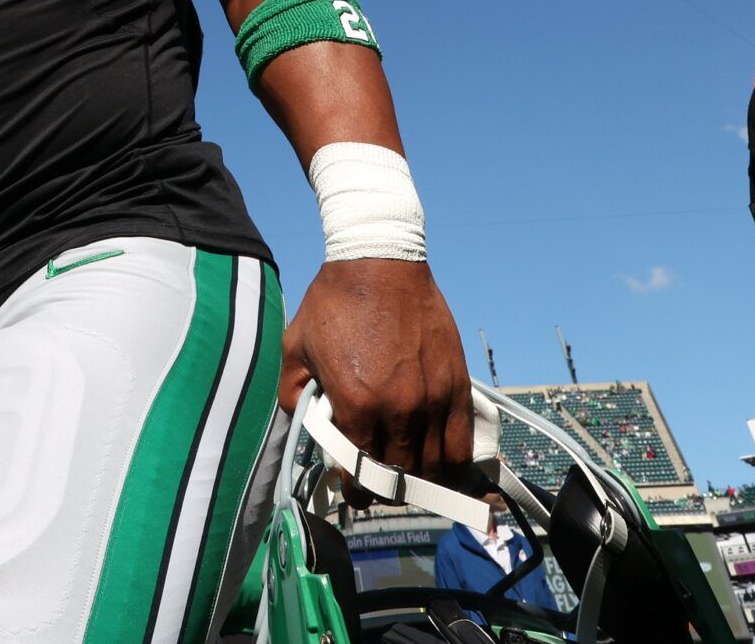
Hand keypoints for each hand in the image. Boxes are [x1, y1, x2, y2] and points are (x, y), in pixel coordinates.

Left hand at [280, 259, 470, 492]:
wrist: (378, 263)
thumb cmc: (332, 303)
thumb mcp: (295, 349)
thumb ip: (293, 394)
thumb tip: (305, 424)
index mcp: (356, 405)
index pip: (358, 473)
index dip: (354, 490)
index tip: (352, 492)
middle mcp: (399, 410)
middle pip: (398, 478)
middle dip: (385, 490)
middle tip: (377, 486)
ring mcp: (432, 400)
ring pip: (434, 468)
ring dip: (420, 482)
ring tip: (409, 479)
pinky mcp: (457, 386)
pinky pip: (461, 444)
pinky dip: (453, 465)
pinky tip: (442, 468)